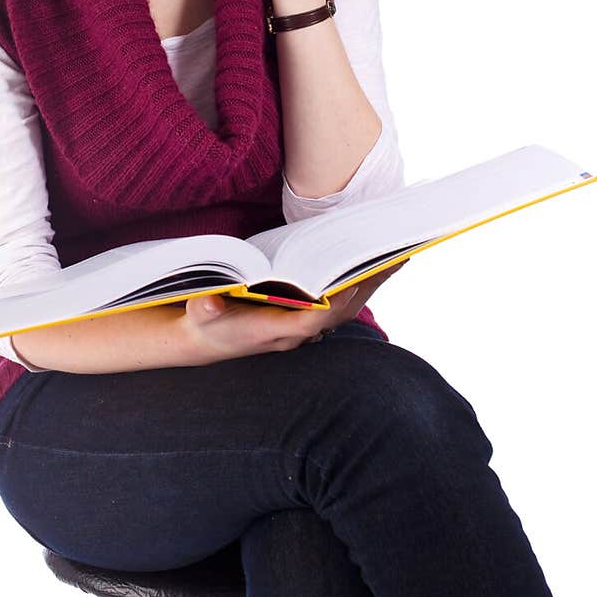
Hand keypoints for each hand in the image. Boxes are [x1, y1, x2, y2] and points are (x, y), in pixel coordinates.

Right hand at [182, 259, 404, 360]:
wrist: (211, 340)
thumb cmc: (208, 324)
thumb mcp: (200, 316)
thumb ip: (204, 308)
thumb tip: (209, 301)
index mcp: (274, 331)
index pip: (311, 322)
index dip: (332, 306)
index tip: (349, 283)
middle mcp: (297, 333)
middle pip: (340, 313)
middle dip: (365, 287)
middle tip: (393, 258)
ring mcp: (305, 327)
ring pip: (346, 308)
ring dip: (370, 284)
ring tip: (396, 255)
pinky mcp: (307, 319)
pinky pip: (342, 303)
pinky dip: (359, 284)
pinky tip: (374, 266)